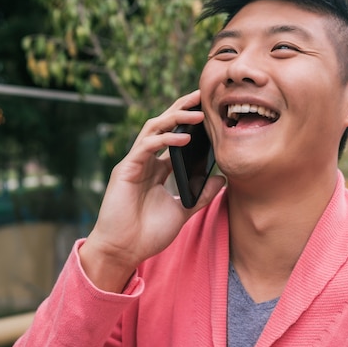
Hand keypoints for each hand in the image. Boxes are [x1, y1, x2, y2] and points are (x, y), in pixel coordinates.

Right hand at [80, 90, 225, 291]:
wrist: (124, 251)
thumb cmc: (148, 233)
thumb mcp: (183, 211)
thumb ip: (202, 195)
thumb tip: (223, 179)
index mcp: (158, 169)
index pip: (175, 137)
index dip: (190, 124)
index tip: (211, 113)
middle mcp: (146, 161)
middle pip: (164, 125)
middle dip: (182, 109)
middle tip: (202, 95)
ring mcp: (135, 163)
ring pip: (154, 129)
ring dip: (175, 118)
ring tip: (198, 113)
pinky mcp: (126, 169)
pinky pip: (146, 146)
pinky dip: (165, 139)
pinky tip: (184, 138)